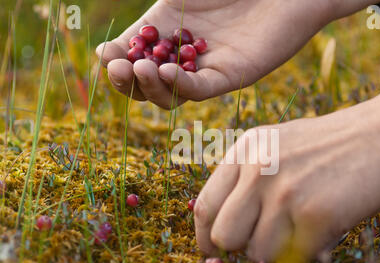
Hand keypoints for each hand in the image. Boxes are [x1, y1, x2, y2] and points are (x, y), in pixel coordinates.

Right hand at [96, 0, 334, 108]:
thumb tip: (119, 11)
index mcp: (164, 30)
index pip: (130, 55)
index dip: (114, 60)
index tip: (107, 55)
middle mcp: (181, 54)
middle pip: (146, 83)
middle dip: (126, 80)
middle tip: (118, 67)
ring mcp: (206, 68)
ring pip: (171, 94)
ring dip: (150, 86)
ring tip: (139, 68)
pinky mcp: (232, 75)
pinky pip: (202, 89)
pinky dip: (182, 84)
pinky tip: (167, 71)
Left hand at [193, 45, 379, 262]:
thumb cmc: (331, 145)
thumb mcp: (277, 146)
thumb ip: (246, 182)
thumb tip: (223, 234)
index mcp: (244, 151)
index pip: (205, 206)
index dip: (205, 237)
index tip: (216, 251)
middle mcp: (257, 169)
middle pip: (223, 236)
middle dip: (240, 248)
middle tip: (262, 244)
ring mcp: (285, 191)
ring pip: (256, 253)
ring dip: (276, 252)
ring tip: (300, 229)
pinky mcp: (315, 214)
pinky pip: (293, 258)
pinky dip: (306, 252)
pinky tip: (323, 229)